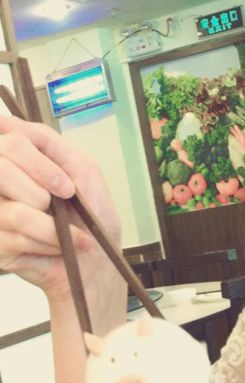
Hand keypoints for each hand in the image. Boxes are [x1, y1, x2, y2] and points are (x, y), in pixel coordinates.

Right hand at [0, 116, 122, 305]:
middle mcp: (1, 188)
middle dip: (43, 192)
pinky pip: (15, 236)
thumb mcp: (81, 169)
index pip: (8, 143)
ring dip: (51, 224)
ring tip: (64, 231)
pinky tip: (55, 247)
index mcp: (17, 165)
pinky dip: (46, 241)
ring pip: (13, 210)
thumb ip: (46, 141)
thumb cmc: (92, 218)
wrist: (97, 262)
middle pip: (1, 170)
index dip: (40, 165)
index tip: (67, 187)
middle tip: (63, 205)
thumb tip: (4, 120)